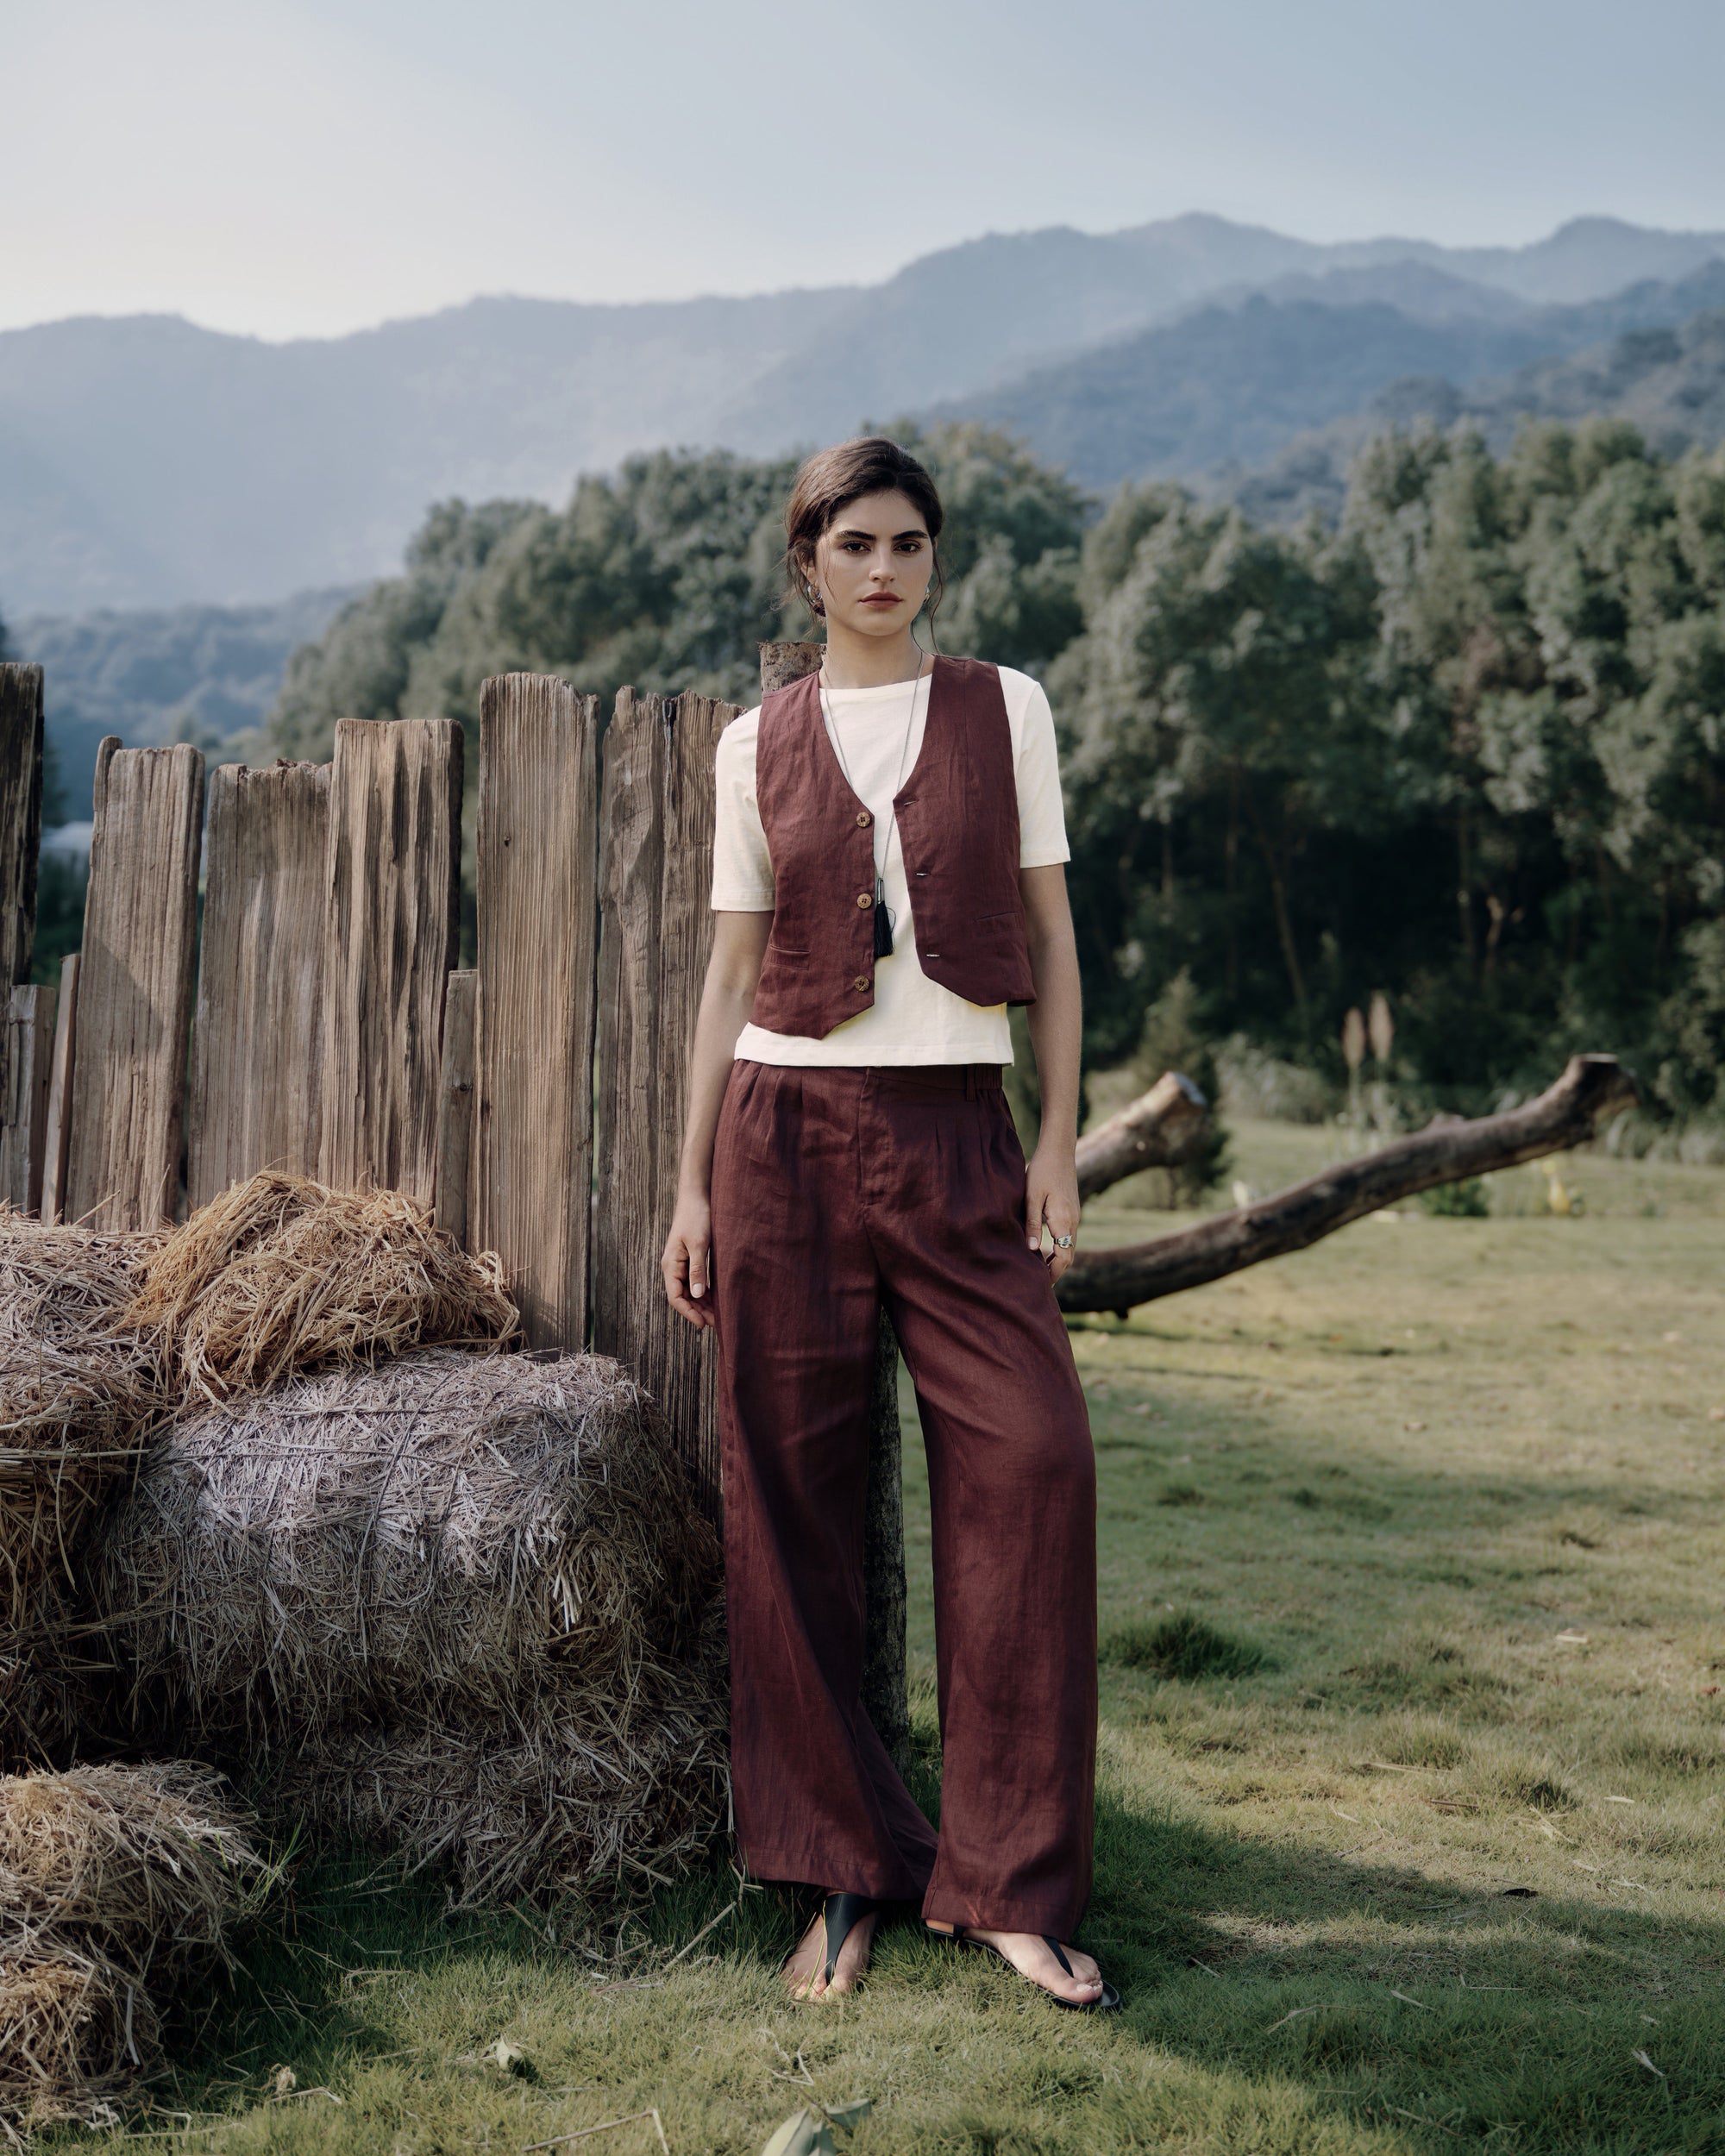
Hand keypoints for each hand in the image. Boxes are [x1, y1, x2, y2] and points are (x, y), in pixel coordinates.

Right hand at [662, 1190, 715, 1328]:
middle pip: (683, 1297)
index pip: (676, 1297)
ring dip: (702, 1304)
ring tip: (719, 1315)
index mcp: (671, 1265)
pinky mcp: (690, 1259)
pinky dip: (705, 1292)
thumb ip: (697, 1270)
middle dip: (698, 1312)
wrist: (696, 1197)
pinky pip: (695, 1282)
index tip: (703, 1324)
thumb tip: (698, 1295)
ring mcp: (681, 1264)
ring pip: (689, 1291)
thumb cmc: (696, 1217)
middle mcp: (673, 1267)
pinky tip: (717, 1299)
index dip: (689, 1313)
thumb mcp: (699, 1244)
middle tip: (718, 1323)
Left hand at [1024, 1141, 1079, 1284]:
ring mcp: (1075, 1216)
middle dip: (1055, 1271)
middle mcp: (1073, 1221)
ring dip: (1057, 1261)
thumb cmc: (1042, 1171)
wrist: (1059, 1150)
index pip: (1062, 1257)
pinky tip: (1045, 1251)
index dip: (1052, 1273)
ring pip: (1069, 1247)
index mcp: (1064, 1221)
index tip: (1040, 1285)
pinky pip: (1068, 1237)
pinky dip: (1059, 1249)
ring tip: (1040, 1272)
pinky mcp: (1071, 1210)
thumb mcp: (1032, 1197)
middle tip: (1039, 1285)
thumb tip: (1032, 1250)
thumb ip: (1032, 1224)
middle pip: (1068, 1256)